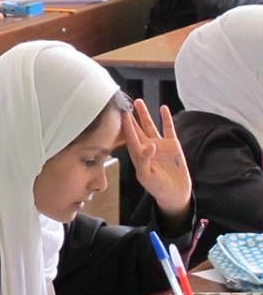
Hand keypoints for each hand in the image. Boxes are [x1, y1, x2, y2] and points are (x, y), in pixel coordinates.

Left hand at [123, 100, 190, 219]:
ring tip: (138, 101)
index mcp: (137, 155)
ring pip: (149, 126)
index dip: (124, 125)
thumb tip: (150, 145)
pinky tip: (163, 108)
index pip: (129, 136)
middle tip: (123, 103)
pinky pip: (168, 128)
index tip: (120, 113)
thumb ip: (145, 160)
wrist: (175, 193)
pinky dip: (166, 118)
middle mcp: (146, 147)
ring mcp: (159, 144)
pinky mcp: (172, 145)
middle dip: (129, 117)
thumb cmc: (157, 188)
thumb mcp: (147, 176)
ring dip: (144, 114)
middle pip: (136, 128)